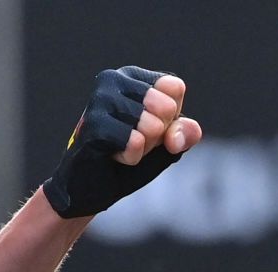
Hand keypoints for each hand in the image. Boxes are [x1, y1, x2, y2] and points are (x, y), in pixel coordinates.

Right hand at [42, 66, 201, 218]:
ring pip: (151, 125)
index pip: (174, 88)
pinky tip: (113, 156)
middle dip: (158, 134)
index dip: (171, 117)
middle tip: (135, 141)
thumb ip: (185, 133)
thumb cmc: (130, 156)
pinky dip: (131, 157)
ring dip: (144, 148)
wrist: (92, 187)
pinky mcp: (92, 124)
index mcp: (132, 77)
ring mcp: (99, 100)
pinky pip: (134, 142)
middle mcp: (112, 79)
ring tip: (123, 148)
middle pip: (166, 107)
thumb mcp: (167, 144)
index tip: (150, 128)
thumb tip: (180, 132)